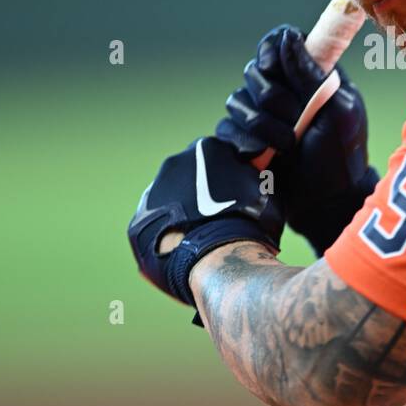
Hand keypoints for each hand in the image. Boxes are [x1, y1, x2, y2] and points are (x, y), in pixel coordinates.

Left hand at [127, 135, 284, 306]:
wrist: (217, 256)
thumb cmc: (251, 222)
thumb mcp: (266, 190)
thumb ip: (255, 177)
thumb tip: (257, 173)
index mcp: (206, 149)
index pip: (217, 158)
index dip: (229, 178)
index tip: (237, 196)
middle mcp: (174, 163)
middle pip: (190, 177)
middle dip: (202, 195)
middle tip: (221, 220)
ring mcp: (153, 192)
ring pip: (171, 203)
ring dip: (184, 216)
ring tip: (204, 241)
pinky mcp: (138, 222)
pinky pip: (157, 229)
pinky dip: (169, 237)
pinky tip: (186, 253)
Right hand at [216, 24, 378, 256]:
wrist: (326, 204)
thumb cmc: (341, 156)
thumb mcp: (336, 111)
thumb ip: (310, 74)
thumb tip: (288, 36)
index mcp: (311, 75)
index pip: (279, 43)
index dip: (270, 50)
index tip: (272, 67)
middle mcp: (284, 91)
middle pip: (254, 71)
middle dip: (272, 97)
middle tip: (296, 119)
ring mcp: (263, 116)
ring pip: (236, 100)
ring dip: (261, 124)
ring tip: (287, 145)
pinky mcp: (245, 140)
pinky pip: (226, 127)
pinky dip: (243, 140)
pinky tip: (261, 154)